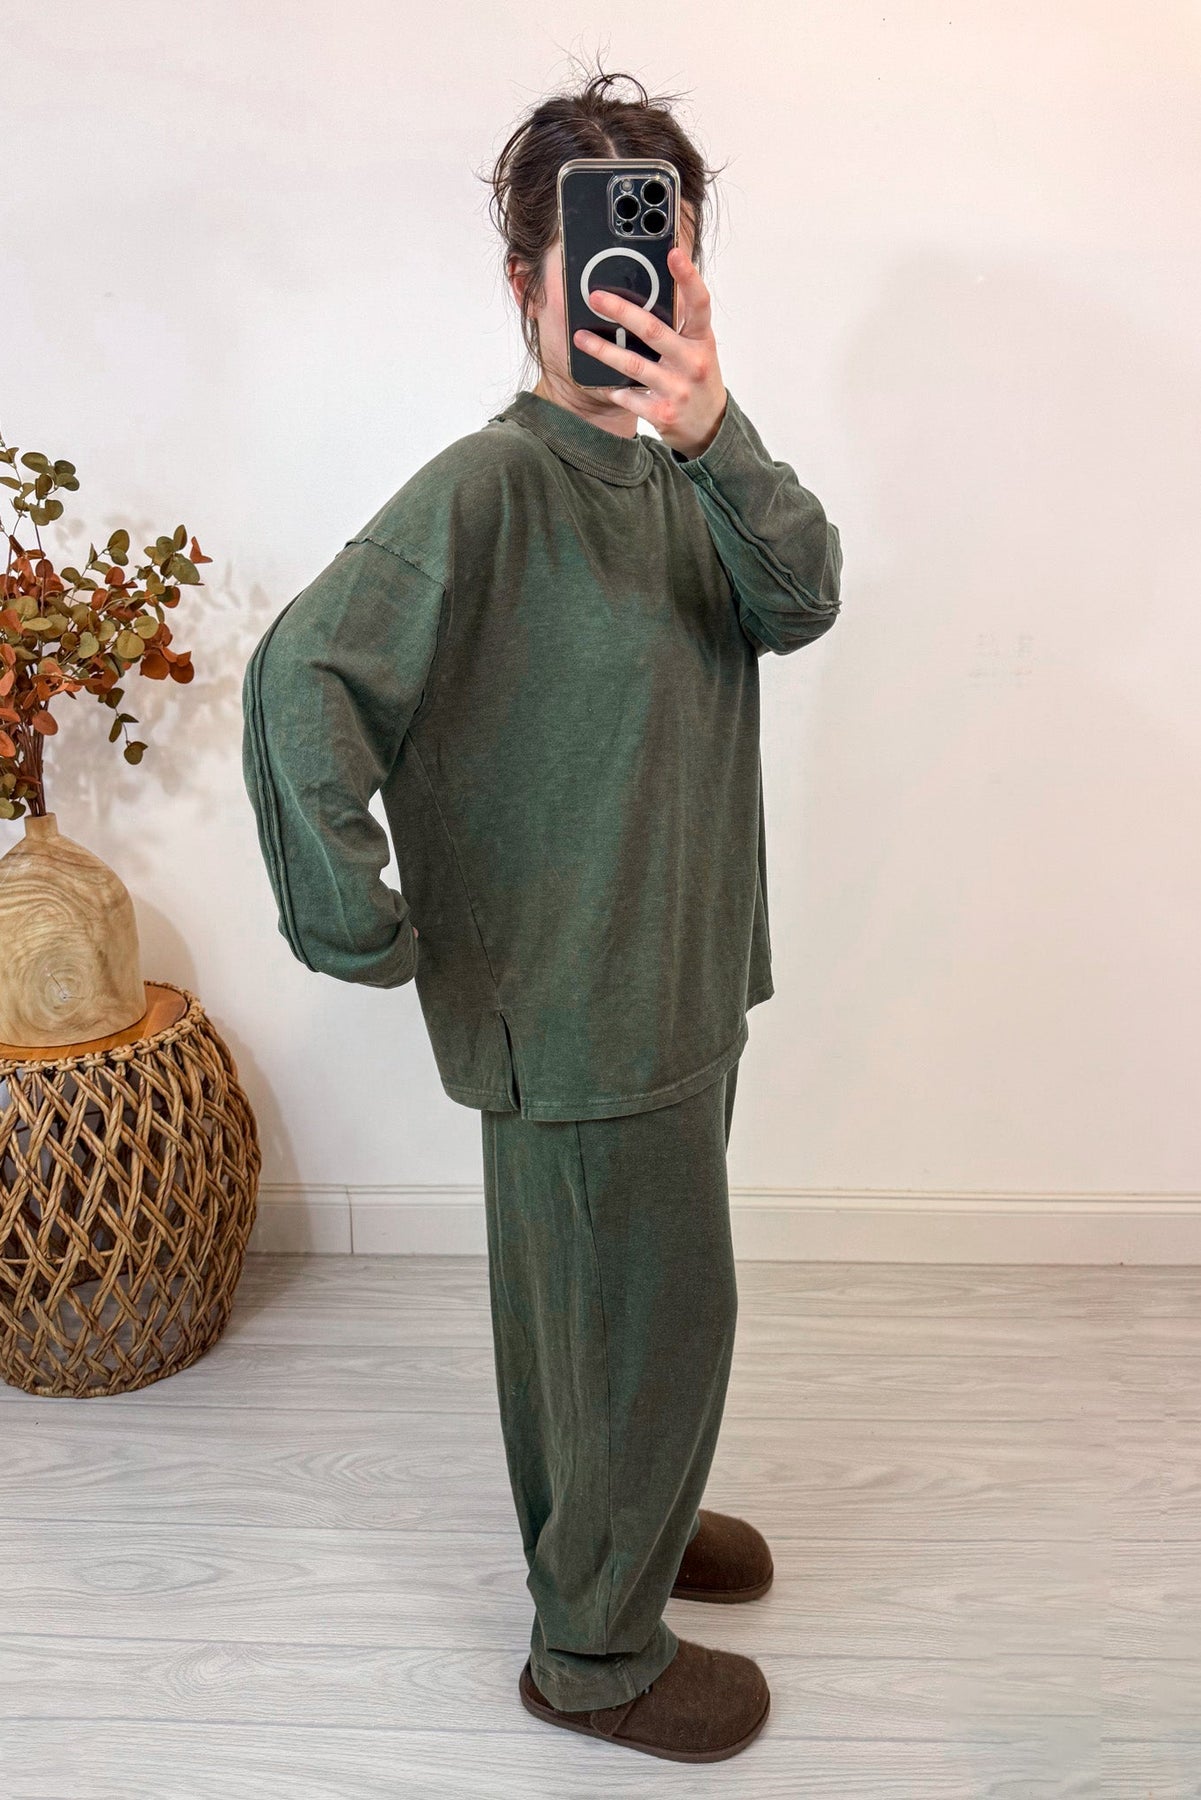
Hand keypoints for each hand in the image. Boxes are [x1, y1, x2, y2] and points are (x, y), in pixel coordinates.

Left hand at [573, 244, 727, 458]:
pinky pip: (629, 396)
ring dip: (603, 350)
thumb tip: (648, 288)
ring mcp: (678, 389)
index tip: (673, 252)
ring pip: (633, 365)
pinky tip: (599, 379)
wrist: (708, 427)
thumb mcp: (697, 347)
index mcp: (702, 339)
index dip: (688, 276)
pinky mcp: (663, 413)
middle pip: (653, 330)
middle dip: (621, 311)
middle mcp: (693, 362)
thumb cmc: (696, 378)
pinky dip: (612, 388)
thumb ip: (679, 323)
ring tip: (580, 338)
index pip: (699, 303)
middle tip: (596, 297)